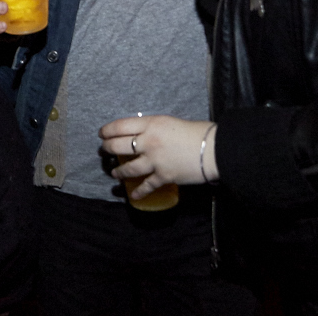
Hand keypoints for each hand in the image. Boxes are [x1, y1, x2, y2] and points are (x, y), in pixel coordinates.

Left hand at [99, 115, 216, 200]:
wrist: (214, 149)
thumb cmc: (197, 132)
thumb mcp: (170, 122)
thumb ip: (153, 128)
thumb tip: (142, 134)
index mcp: (151, 124)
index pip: (120, 126)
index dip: (107, 131)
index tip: (102, 133)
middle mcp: (148, 142)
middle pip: (118, 146)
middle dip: (108, 149)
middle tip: (105, 151)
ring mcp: (154, 161)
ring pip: (128, 168)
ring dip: (119, 172)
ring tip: (114, 173)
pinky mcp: (163, 177)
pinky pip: (146, 186)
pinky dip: (139, 192)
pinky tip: (133, 195)